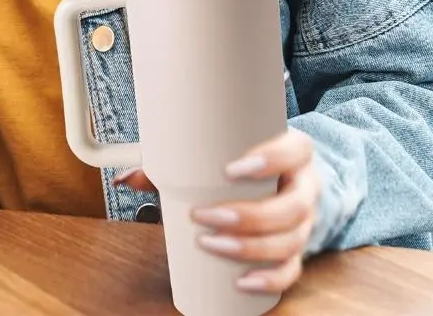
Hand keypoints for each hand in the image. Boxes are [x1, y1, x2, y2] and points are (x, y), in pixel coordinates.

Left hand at [113, 128, 320, 296]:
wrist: (281, 181)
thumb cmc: (245, 164)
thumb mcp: (222, 152)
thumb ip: (176, 161)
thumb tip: (127, 177)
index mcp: (294, 152)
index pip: (295, 150)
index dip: (271, 159)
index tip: (233, 168)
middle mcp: (305, 186)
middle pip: (291, 206)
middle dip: (248, 216)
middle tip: (206, 216)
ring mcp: (305, 221)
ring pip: (291, 241)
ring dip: (251, 249)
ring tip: (213, 245)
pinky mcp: (298, 249)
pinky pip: (293, 271)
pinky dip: (269, 279)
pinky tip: (244, 281)